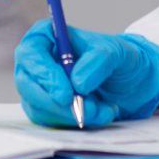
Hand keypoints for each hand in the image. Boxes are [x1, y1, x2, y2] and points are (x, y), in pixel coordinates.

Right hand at [14, 22, 158, 128]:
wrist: (129, 82)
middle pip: (28, 84)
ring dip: (71, 114)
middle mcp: (36, 62)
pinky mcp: (45, 109)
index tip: (66, 94)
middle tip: (85, 110)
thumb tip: (77, 82)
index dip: (44, 74)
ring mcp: (38, 87)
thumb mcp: (116, 52)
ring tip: (102, 110)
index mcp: (46, 37)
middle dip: (57, 102)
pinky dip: (75, 122)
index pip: (31, 53)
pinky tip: (98, 114)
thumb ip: (98, 61)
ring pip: (40, 107)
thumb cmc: (117, 59)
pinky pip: (51, 121)